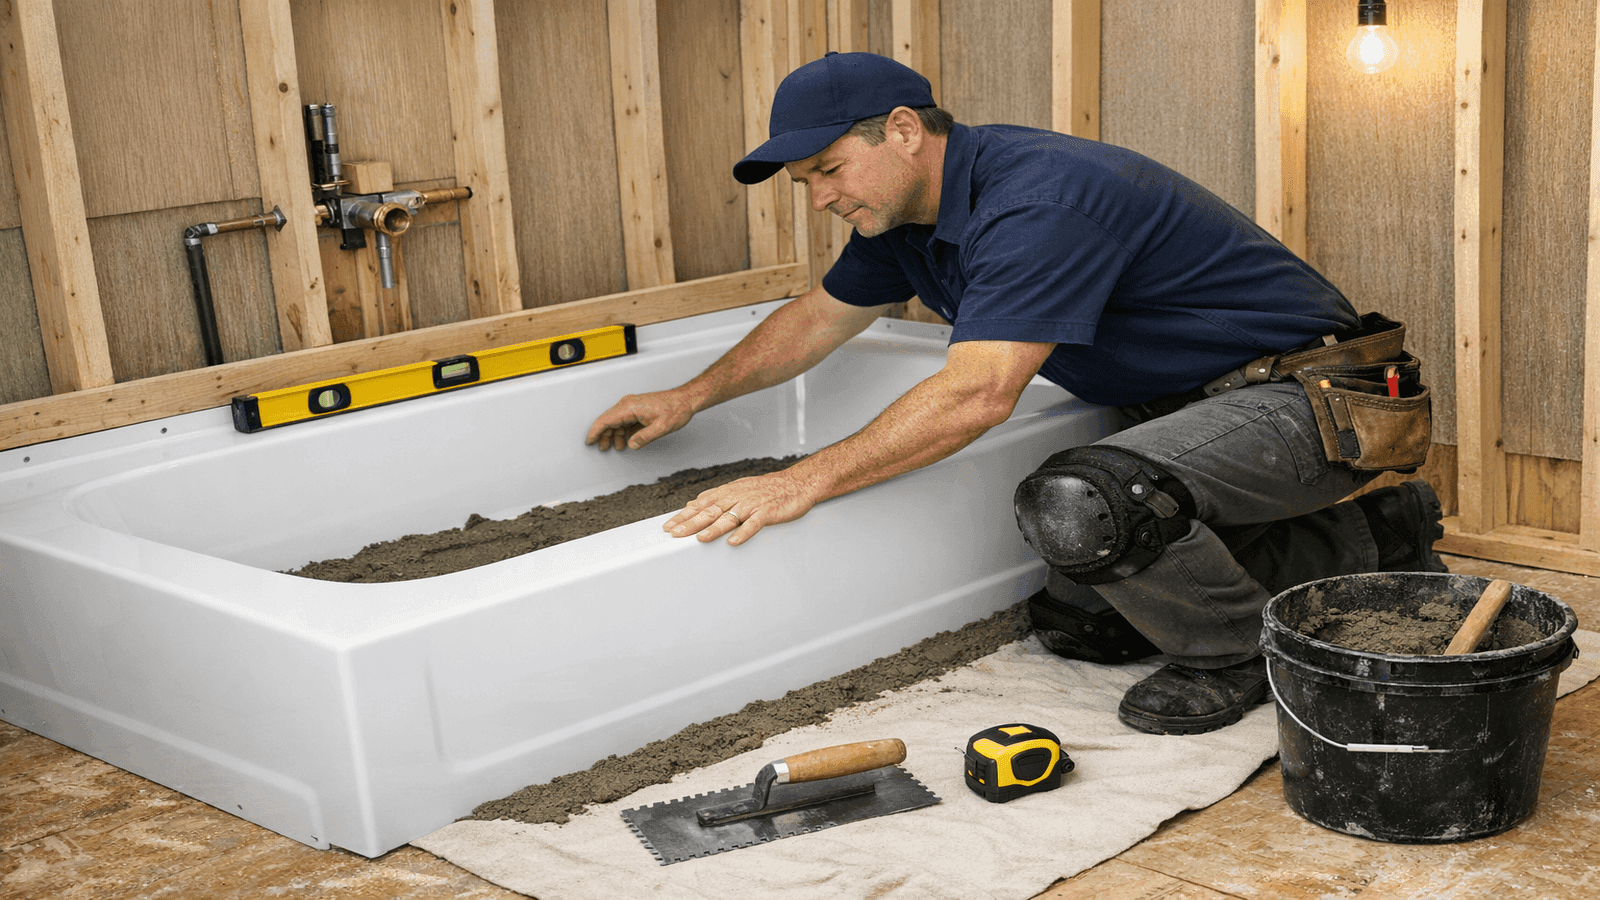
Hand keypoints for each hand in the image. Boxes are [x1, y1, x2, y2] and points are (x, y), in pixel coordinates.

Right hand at [585, 390, 695, 450]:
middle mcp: (628, 404)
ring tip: (615, 447)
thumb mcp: (660, 428)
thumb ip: (643, 438)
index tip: (590, 441)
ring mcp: (632, 406)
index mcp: (630, 407)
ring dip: (613, 434)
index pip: (605, 420)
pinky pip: (624, 420)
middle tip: (602, 448)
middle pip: (608, 420)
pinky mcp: (637, 409)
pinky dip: (622, 430)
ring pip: (615, 421)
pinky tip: (625, 440)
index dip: (595, 432)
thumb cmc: (675, 409)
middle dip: (603, 435)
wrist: (685, 400)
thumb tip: (631, 444)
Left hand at [663, 470, 817, 544]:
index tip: (668, 526)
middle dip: (690, 523)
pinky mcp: (767, 512)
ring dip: (713, 528)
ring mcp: (752, 505)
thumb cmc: (767, 488)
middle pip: (710, 511)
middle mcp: (737, 497)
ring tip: (700, 538)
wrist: (796, 483)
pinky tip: (733, 542)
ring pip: (729, 518)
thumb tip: (694, 503)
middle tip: (675, 533)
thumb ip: (717, 497)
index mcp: (728, 492)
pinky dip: (744, 533)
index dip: (684, 515)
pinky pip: (754, 524)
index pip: (701, 504)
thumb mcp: (738, 488)